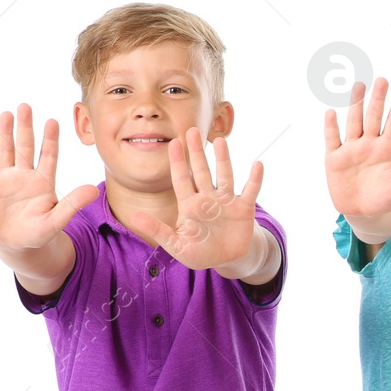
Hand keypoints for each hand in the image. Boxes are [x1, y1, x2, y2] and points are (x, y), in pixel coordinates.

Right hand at [0, 104, 96, 250]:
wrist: (16, 244)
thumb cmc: (38, 232)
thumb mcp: (56, 221)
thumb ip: (72, 204)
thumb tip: (94, 190)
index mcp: (43, 181)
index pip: (48, 156)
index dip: (50, 140)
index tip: (53, 121)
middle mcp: (24, 175)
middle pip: (26, 147)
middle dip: (26, 128)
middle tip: (25, 106)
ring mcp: (4, 179)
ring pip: (5, 151)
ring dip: (4, 134)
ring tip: (6, 114)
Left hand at [127, 128, 264, 271]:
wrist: (227, 260)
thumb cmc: (199, 252)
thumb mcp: (176, 245)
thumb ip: (157, 230)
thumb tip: (133, 218)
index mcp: (189, 205)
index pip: (181, 179)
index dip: (178, 161)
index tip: (174, 142)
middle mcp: (208, 198)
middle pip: (201, 171)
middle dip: (197, 152)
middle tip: (192, 130)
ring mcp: (226, 201)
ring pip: (224, 175)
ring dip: (223, 159)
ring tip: (220, 141)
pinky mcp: (244, 208)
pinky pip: (250, 191)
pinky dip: (254, 179)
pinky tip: (257, 165)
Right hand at [323, 78, 390, 227]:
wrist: (363, 213)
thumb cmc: (385, 198)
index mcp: (387, 148)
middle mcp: (369, 144)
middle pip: (374, 117)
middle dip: (378, 99)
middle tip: (383, 80)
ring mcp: (351, 150)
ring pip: (354, 123)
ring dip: (356, 105)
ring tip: (360, 86)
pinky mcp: (335, 159)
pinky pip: (332, 140)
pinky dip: (331, 127)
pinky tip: (331, 113)